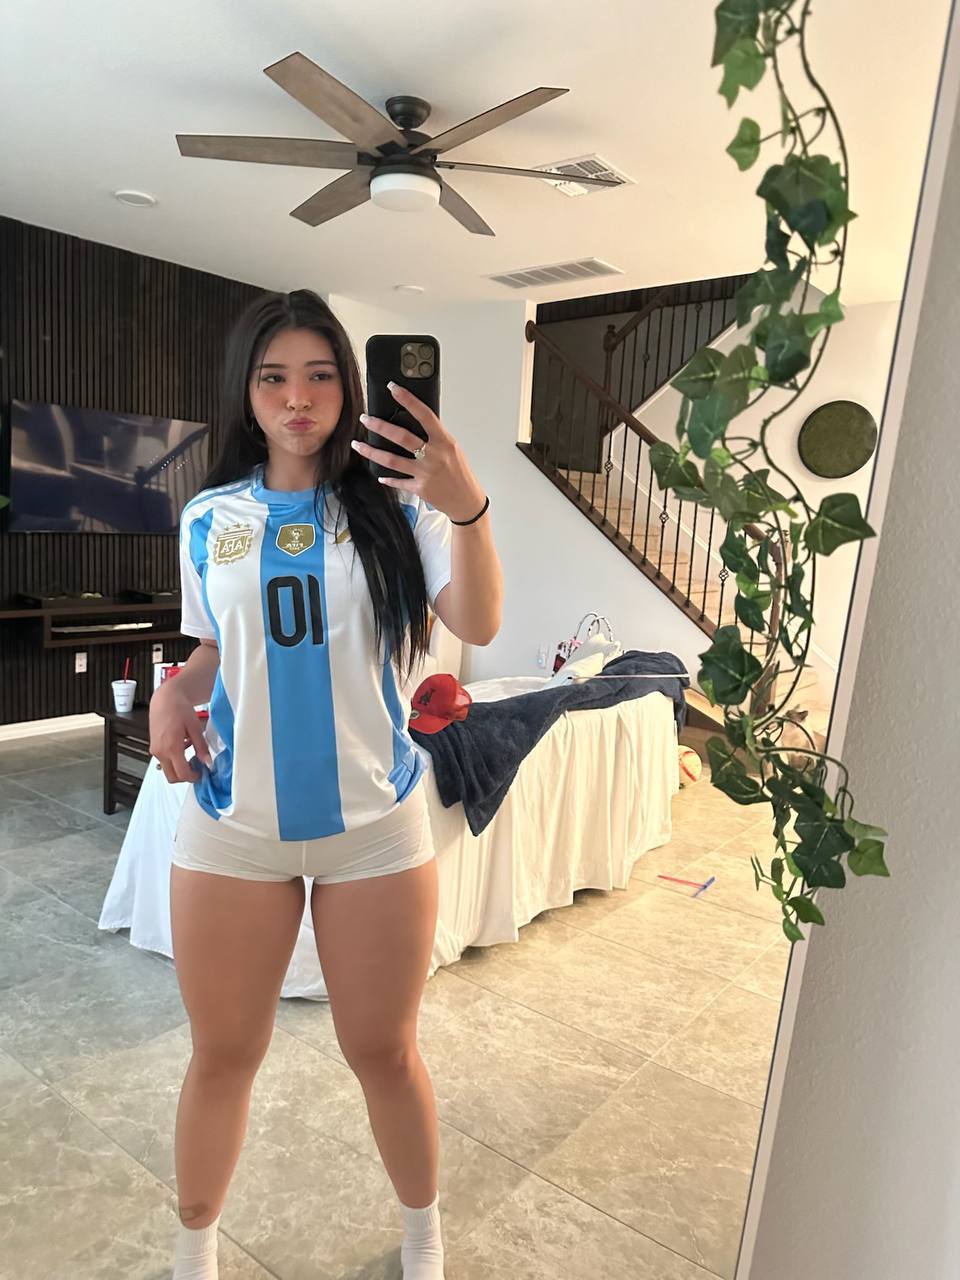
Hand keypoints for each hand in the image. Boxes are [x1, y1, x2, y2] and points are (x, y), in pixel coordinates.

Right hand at [149, 682, 212, 783]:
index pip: (182, 773)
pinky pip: (164, 760)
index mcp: (172, 747)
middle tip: (198, 768)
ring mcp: (155, 750)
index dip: (194, 777)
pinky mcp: (154, 747)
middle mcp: (160, 751)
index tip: (202, 773)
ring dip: (179, 768)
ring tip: (191, 753)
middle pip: (172, 777)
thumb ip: (201, 747)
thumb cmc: (179, 709)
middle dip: (186, 777)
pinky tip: (183, 747)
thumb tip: (207, 762)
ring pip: (167, 769)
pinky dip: (174, 760)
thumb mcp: (195, 728)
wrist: (165, 699)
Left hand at [351, 382, 485, 522]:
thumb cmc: (461, 473)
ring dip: (371, 451)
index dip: (408, 400)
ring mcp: (425, 473)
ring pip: (392, 460)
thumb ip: (435, 438)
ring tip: (358, 444)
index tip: (393, 388)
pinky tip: (379, 475)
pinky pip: (398, 481)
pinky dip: (387, 478)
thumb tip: (416, 424)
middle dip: (379, 426)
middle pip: (401, 437)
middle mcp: (434, 456)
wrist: (467, 501)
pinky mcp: (419, 488)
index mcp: (444, 441)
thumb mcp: (453, 450)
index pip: (424, 415)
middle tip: (364, 419)